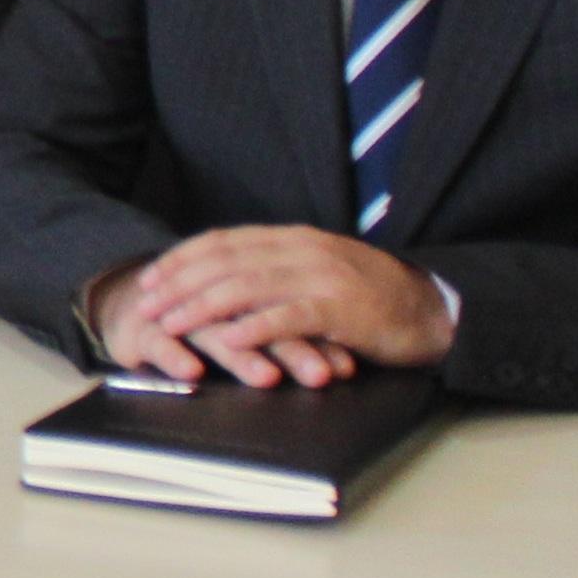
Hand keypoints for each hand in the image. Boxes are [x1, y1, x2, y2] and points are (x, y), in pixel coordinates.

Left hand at [94, 228, 450, 388]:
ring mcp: (323, 278)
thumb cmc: (370, 297)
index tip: (149, 278)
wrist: (431, 308)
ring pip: (248, 286)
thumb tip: (222, 280)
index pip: (224, 241)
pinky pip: (290, 316)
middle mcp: (304, 250)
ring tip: (170, 323)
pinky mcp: (342, 309)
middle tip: (145, 305)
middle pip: (226, 262)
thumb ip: (277, 270)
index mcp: (295, 239)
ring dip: (202, 306)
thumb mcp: (317, 271)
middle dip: (179, 283)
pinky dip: (255, 327)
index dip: (182, 258)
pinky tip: (228, 339)